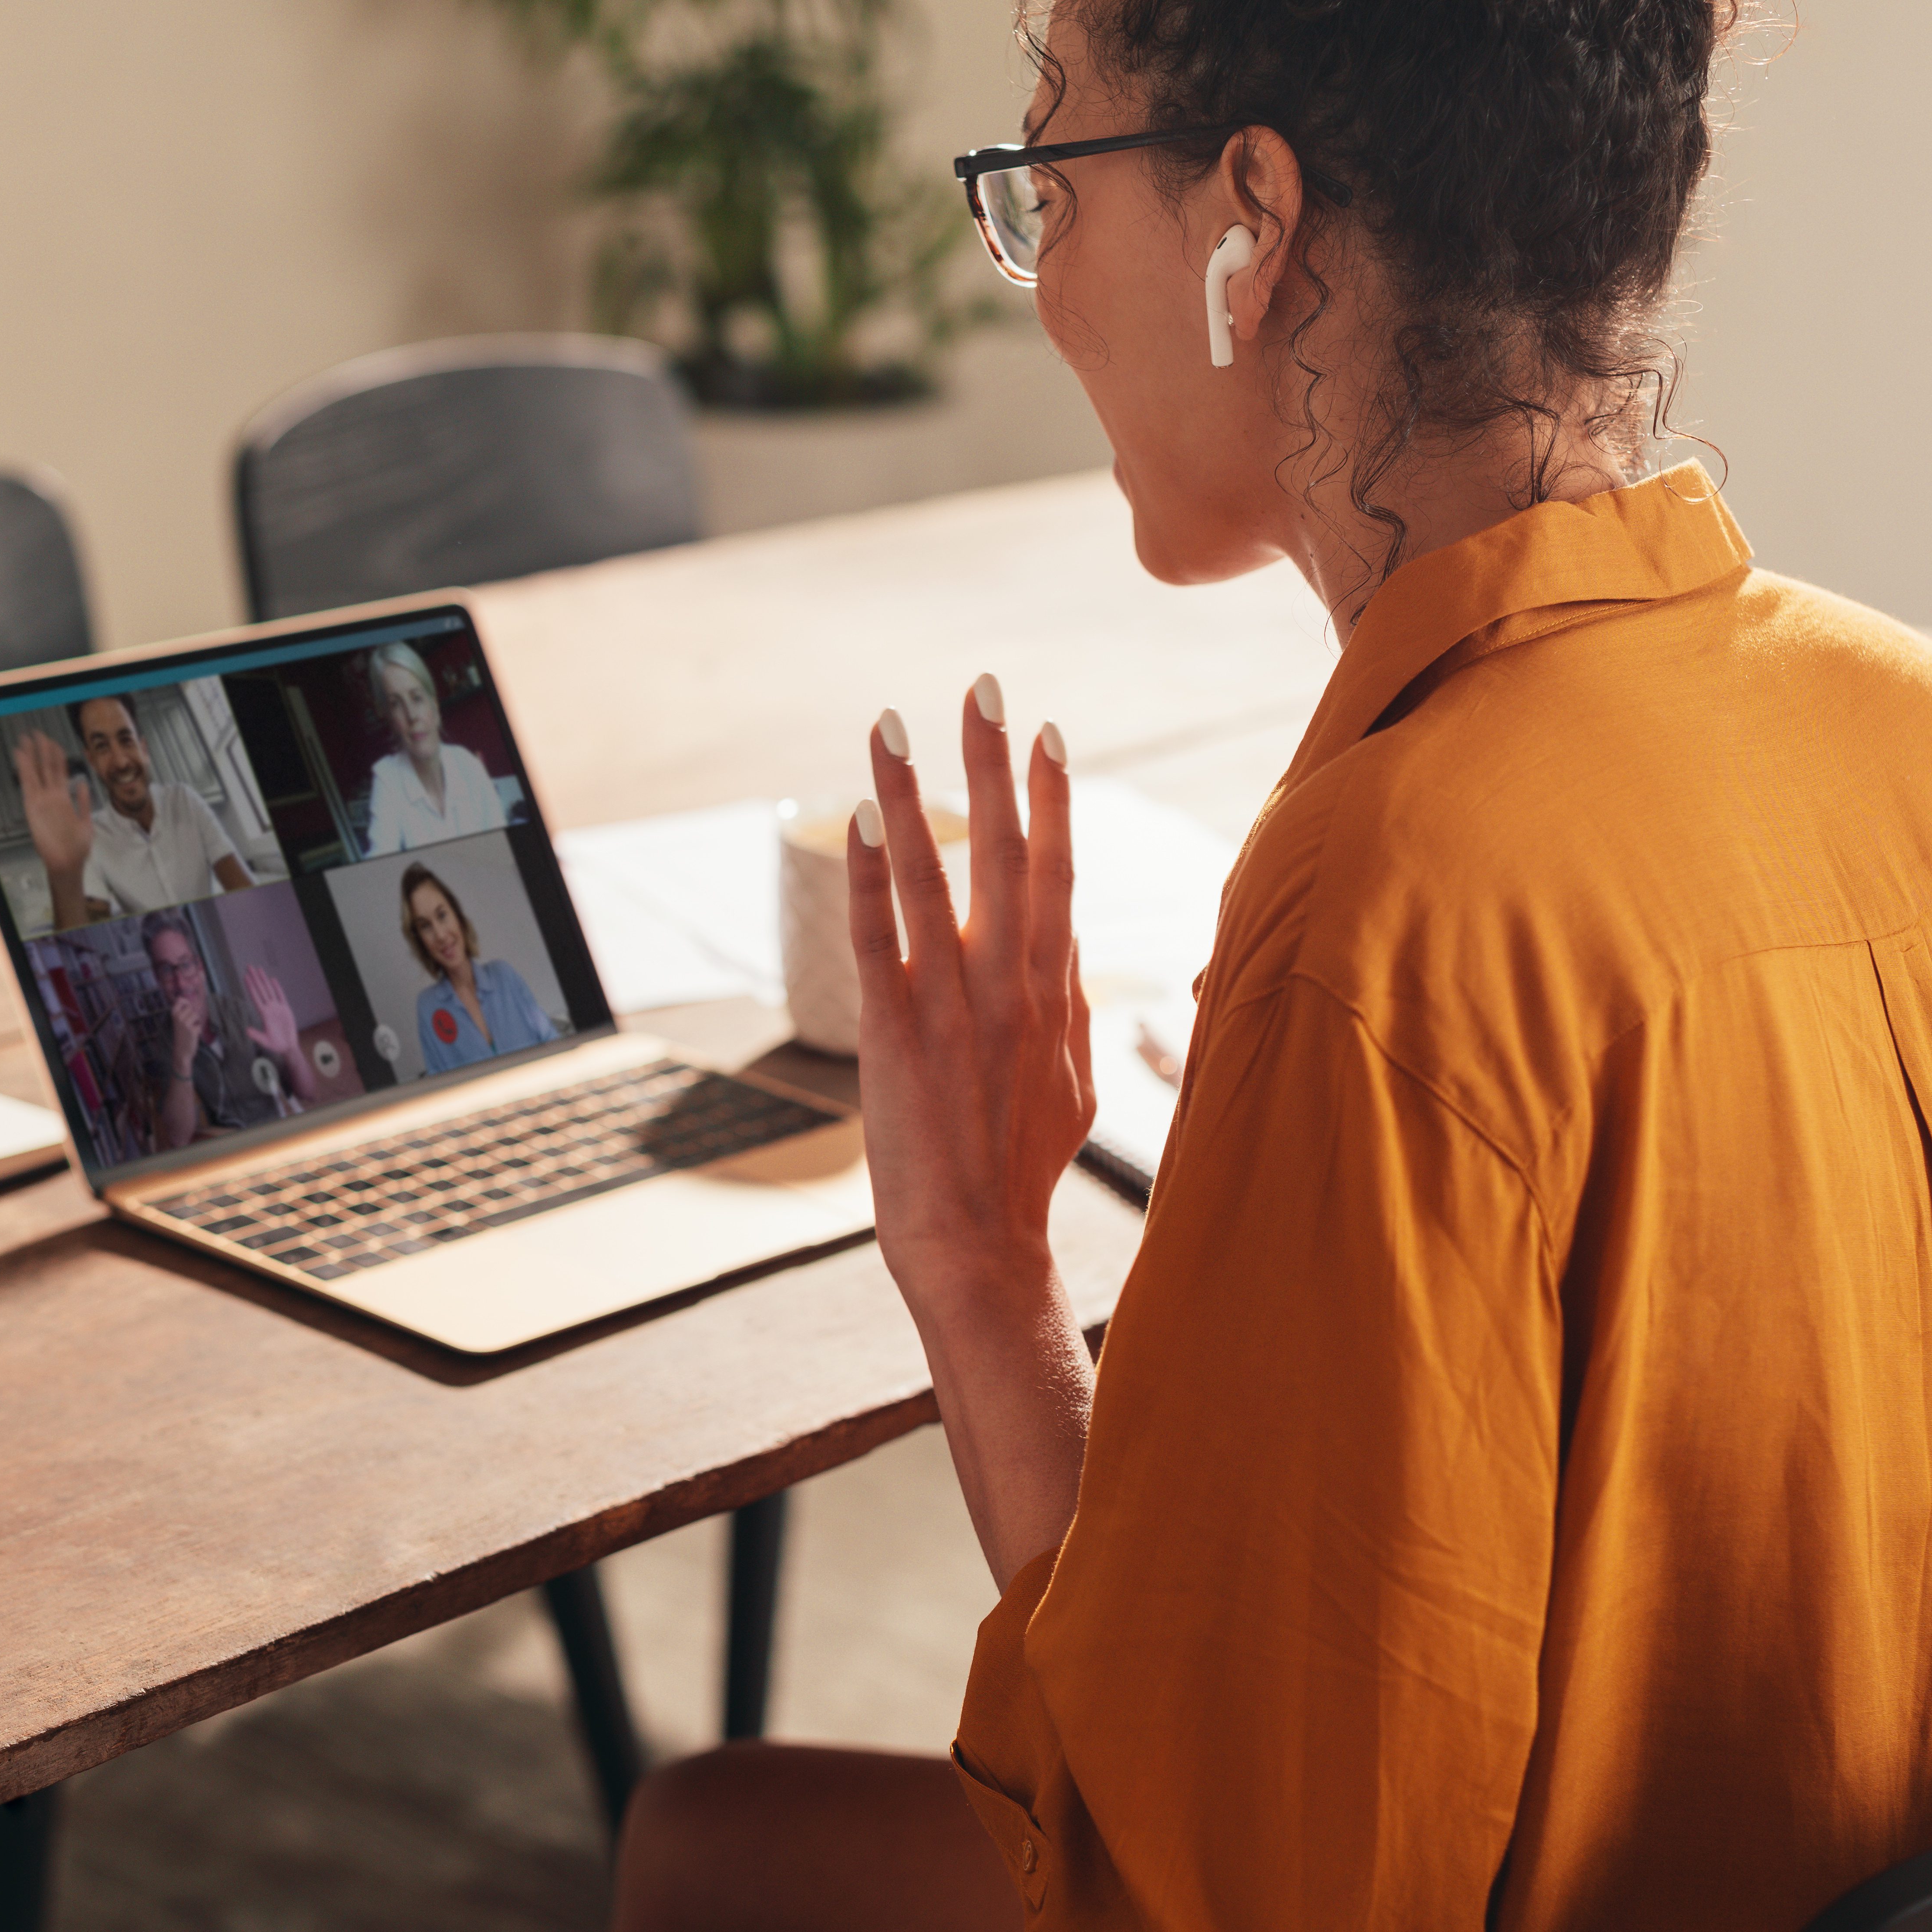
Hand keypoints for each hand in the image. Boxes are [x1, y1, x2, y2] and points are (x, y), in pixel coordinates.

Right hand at [13, 731, 94, 892]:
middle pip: (45, 767)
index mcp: (63, 798)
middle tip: (36, 733)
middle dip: (41, 749)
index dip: (55, 755)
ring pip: (35, 771)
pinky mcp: (33, 806)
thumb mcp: (86, 821)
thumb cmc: (76, 847)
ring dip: (30, 755)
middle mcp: (51, 796)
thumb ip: (83, 801)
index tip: (52, 741)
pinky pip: (28, 783)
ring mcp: (41, 800)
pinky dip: (24, 768)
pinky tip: (21, 755)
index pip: (58, 771)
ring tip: (26, 739)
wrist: (68, 863)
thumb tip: (83, 783)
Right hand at [168, 987, 205, 1073]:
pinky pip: (200, 1025)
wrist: (181, 1051)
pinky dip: (198, 1030)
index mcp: (174, 1014)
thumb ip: (184, 1012)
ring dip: (196, 1022)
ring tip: (190, 1029)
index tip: (187, 1008)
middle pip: (191, 1008)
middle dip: (193, 1015)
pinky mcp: (192, 1030)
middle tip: (188, 1024)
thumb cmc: (181, 1035)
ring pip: (197, 1015)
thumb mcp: (179, 1021)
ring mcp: (185, 1024)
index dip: (186, 1002)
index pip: (180, 1000)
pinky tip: (193, 1035)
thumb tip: (193, 1001)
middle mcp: (178, 1017)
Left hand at [245, 965, 302, 1079]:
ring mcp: (277, 1008)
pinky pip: (281, 996)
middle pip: (260, 990)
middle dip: (255, 978)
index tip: (245, 977)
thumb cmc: (276, 1045)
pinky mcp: (285, 1009)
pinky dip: (277, 988)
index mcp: (264, 1014)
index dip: (250, 986)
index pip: (255, 997)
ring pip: (269, 990)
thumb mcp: (265, 1041)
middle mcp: (269, 1009)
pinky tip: (272, 980)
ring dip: (263, 980)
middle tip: (249, 966)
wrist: (287, 1047)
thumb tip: (246, 1031)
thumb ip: (256, 1035)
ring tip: (259, 969)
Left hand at [852, 687, 1094, 1298]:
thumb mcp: (1074, 1080)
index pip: (1058, 871)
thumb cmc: (1025, 1166)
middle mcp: (1010, 984)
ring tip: (891, 725)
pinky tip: (857, 820)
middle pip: (1006, 851)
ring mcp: (952, 1005)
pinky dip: (868, 875)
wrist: (980, 1244)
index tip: (1047, 731)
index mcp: (1055, 991)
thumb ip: (1074, 1008)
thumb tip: (1074, 949)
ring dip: (911, 795)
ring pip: (932, 877)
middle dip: (993, 764)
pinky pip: (878, 937)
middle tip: (982, 687)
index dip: (1052, 798)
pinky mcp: (895, 1033)